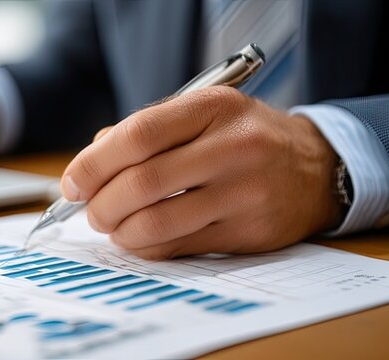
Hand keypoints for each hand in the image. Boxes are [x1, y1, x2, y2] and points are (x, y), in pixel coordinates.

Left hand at [62, 86, 342, 258]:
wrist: (316, 169)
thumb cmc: (242, 140)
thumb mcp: (202, 116)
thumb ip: (144, 132)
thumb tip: (87, 168)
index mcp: (213, 108)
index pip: (138, 134)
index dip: (94, 163)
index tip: (72, 183)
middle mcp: (233, 147)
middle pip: (142, 182)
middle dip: (101, 204)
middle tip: (90, 211)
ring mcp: (244, 192)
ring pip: (157, 222)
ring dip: (120, 231)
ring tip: (113, 226)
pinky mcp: (248, 232)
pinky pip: (178, 247)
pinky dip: (146, 247)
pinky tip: (140, 239)